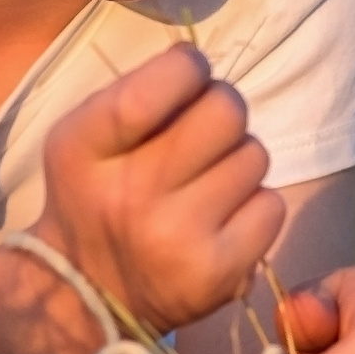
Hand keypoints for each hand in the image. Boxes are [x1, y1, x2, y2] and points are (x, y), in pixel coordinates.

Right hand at [33, 44, 286, 337]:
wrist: (89, 292)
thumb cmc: (95, 194)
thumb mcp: (83, 137)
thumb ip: (134, 92)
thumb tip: (197, 61)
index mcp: (85, 149)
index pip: (161, 85)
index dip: (190, 68)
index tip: (189, 75)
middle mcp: (130, 196)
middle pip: (227, 111)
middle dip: (223, 110)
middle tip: (202, 134)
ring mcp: (177, 239)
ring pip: (255, 155)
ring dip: (237, 161)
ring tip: (205, 183)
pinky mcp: (218, 274)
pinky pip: (271, 206)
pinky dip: (254, 206)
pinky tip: (221, 219)